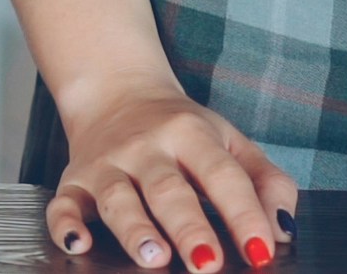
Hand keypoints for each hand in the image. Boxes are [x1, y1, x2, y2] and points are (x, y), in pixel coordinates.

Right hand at [46, 87, 293, 271]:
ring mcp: (107, 164)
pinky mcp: (74, 181)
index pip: (222, 175)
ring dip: (135, 228)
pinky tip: (78, 243)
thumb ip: (265, 182)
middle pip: (168, 189)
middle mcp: (147, 147)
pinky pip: (62, 204)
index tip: (262, 251)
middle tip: (208, 265)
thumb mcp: (230, 141)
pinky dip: (65, 225)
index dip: (244, 214)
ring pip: (117, 197)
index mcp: (192, 134)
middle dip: (189, 228)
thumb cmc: (182, 130)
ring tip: (154, 258)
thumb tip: (283, 231)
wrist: (115, 91)